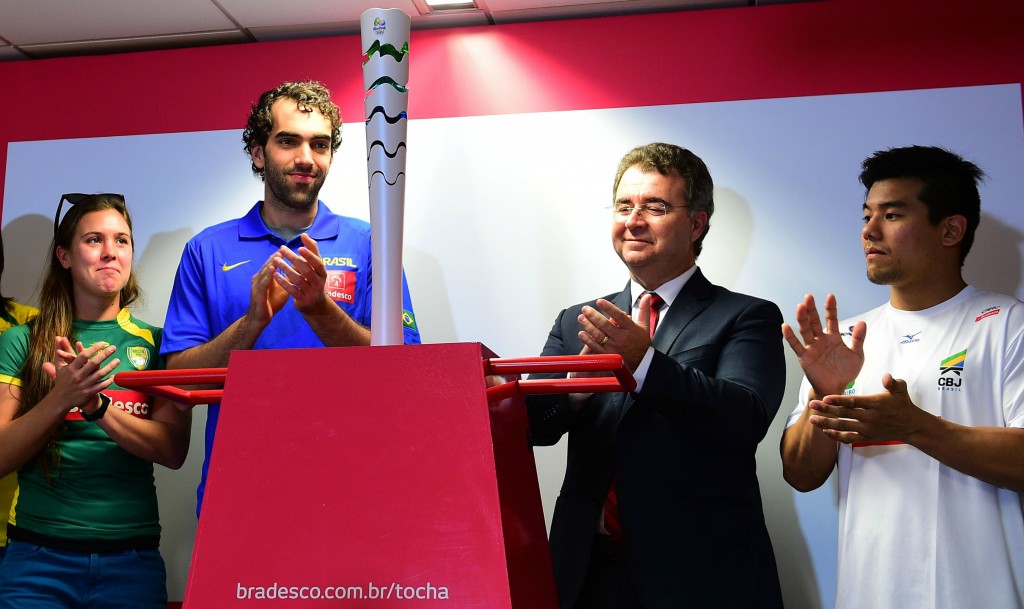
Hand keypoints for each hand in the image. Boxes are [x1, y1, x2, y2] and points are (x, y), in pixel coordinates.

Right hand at [42, 337, 117, 411]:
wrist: (60, 400)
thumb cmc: (61, 380)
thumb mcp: (59, 366)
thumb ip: (59, 351)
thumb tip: (58, 337)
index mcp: (71, 368)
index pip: (83, 356)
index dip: (94, 348)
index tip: (103, 343)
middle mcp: (78, 376)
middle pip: (94, 363)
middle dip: (105, 354)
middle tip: (114, 348)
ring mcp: (84, 385)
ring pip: (100, 374)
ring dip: (110, 367)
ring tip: (118, 360)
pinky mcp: (89, 393)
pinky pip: (101, 386)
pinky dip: (108, 381)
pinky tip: (114, 376)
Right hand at [249, 253, 289, 325]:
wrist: (260, 318)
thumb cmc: (271, 303)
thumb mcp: (282, 289)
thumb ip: (288, 279)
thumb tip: (298, 270)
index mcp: (264, 277)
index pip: (271, 264)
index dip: (278, 256)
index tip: (287, 249)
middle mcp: (259, 279)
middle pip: (267, 265)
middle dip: (275, 257)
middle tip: (283, 248)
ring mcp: (257, 285)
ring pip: (264, 271)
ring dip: (271, 263)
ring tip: (278, 255)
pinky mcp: (257, 293)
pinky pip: (263, 282)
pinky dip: (268, 275)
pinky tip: (273, 269)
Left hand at [273, 233, 330, 314]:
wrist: (316, 305)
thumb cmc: (314, 281)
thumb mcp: (316, 267)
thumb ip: (312, 251)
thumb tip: (305, 235)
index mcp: (323, 273)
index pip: (318, 263)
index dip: (310, 256)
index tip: (299, 247)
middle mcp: (319, 283)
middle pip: (306, 270)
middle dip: (294, 259)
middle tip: (282, 249)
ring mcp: (311, 293)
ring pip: (298, 280)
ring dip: (286, 269)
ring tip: (276, 261)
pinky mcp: (303, 301)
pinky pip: (292, 291)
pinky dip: (284, 282)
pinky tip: (275, 275)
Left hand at [575, 296, 652, 371]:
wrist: (643, 363)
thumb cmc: (642, 343)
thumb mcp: (645, 326)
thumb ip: (644, 310)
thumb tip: (646, 295)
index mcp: (631, 329)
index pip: (618, 316)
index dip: (608, 308)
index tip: (599, 301)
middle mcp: (622, 338)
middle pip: (605, 325)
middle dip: (593, 315)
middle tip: (585, 308)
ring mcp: (614, 347)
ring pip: (598, 335)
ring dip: (588, 326)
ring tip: (581, 317)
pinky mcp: (609, 355)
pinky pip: (596, 347)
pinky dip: (588, 340)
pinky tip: (581, 333)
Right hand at [782, 293, 865, 398]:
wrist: (836, 388)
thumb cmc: (846, 372)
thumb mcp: (857, 355)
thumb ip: (858, 339)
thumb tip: (862, 322)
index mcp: (834, 337)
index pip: (831, 319)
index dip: (830, 308)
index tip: (830, 296)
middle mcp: (821, 339)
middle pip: (815, 321)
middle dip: (812, 309)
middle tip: (808, 297)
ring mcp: (812, 347)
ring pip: (805, 330)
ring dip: (802, 319)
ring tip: (800, 307)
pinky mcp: (804, 357)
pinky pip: (796, 345)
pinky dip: (790, 336)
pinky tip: (785, 326)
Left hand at [808, 374, 927, 443]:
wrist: (911, 426)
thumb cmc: (902, 404)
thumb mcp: (901, 390)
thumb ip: (893, 382)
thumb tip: (887, 376)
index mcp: (875, 404)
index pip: (853, 402)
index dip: (838, 400)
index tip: (825, 398)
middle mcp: (870, 418)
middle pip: (844, 414)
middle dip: (826, 410)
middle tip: (811, 405)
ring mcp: (867, 430)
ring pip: (844, 427)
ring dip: (827, 423)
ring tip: (812, 419)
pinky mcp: (867, 438)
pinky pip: (849, 438)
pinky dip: (836, 436)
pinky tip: (825, 431)